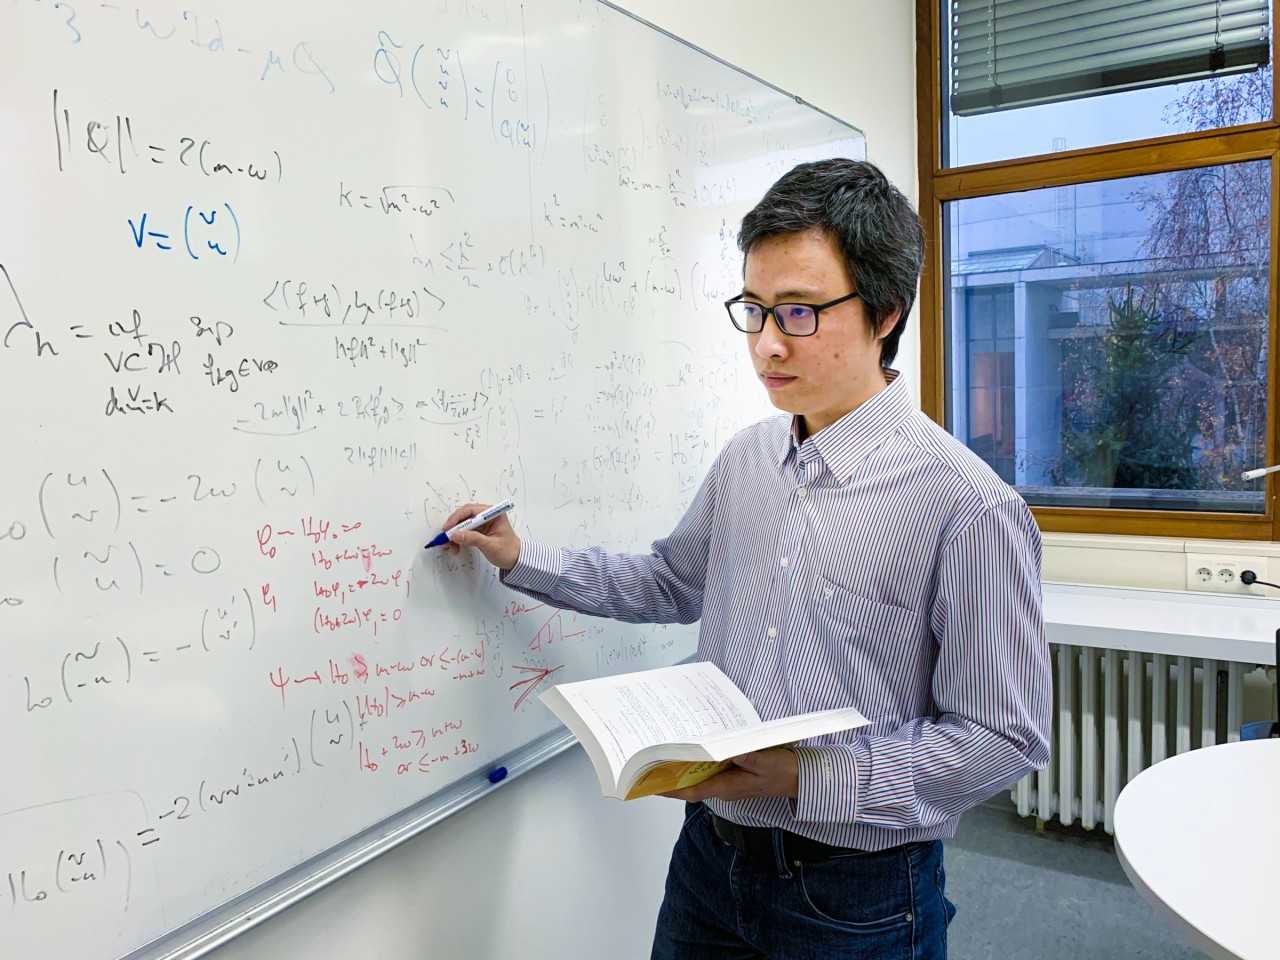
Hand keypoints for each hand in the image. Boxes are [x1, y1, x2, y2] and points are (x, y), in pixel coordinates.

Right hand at [440, 502, 521, 570]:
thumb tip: (456, 535)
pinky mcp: (479, 531)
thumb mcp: (490, 545)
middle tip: (444, 538)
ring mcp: (482, 524)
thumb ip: (473, 539)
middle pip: (464, 517)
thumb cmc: (508, 551)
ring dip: (454, 535)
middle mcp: (486, 516)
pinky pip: (465, 532)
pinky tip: (455, 547)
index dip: (457, 518)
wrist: (516, 560)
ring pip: (462, 525)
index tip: (448, 528)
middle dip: (453, 527)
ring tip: (448, 546)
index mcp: (493, 514)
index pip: (471, 510)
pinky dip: (458, 539)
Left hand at [660, 748, 798, 802]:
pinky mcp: (735, 774)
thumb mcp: (767, 763)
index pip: (693, 791)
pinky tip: (693, 751)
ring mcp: (729, 781)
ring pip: (700, 777)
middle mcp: (725, 787)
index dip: (672, 790)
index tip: (653, 785)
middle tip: (652, 765)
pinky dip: (699, 762)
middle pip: (692, 785)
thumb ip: (750, 758)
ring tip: (665, 756)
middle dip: (672, 777)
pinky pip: (711, 770)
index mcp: (728, 787)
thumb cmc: (784, 773)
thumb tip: (732, 751)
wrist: (799, 778)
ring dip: (684, 769)